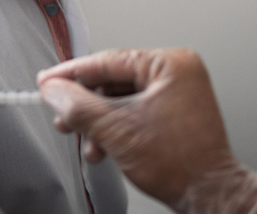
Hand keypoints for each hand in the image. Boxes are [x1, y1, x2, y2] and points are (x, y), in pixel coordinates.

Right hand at [37, 49, 256, 213]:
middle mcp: (177, 72)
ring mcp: (178, 93)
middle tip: (62, 117)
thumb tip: (53, 90)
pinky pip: (135, 111)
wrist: (209, 196)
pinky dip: (116, 128)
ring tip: (85, 141)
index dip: (72, 73)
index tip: (47, 81)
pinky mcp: (175, 113)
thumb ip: (79, 106)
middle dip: (86, 105)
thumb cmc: (180, 163)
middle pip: (114, 80)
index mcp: (170, 64)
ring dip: (98, 122)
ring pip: (122, 99)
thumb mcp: (116, 130)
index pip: (109, 60)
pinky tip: (103, 147)